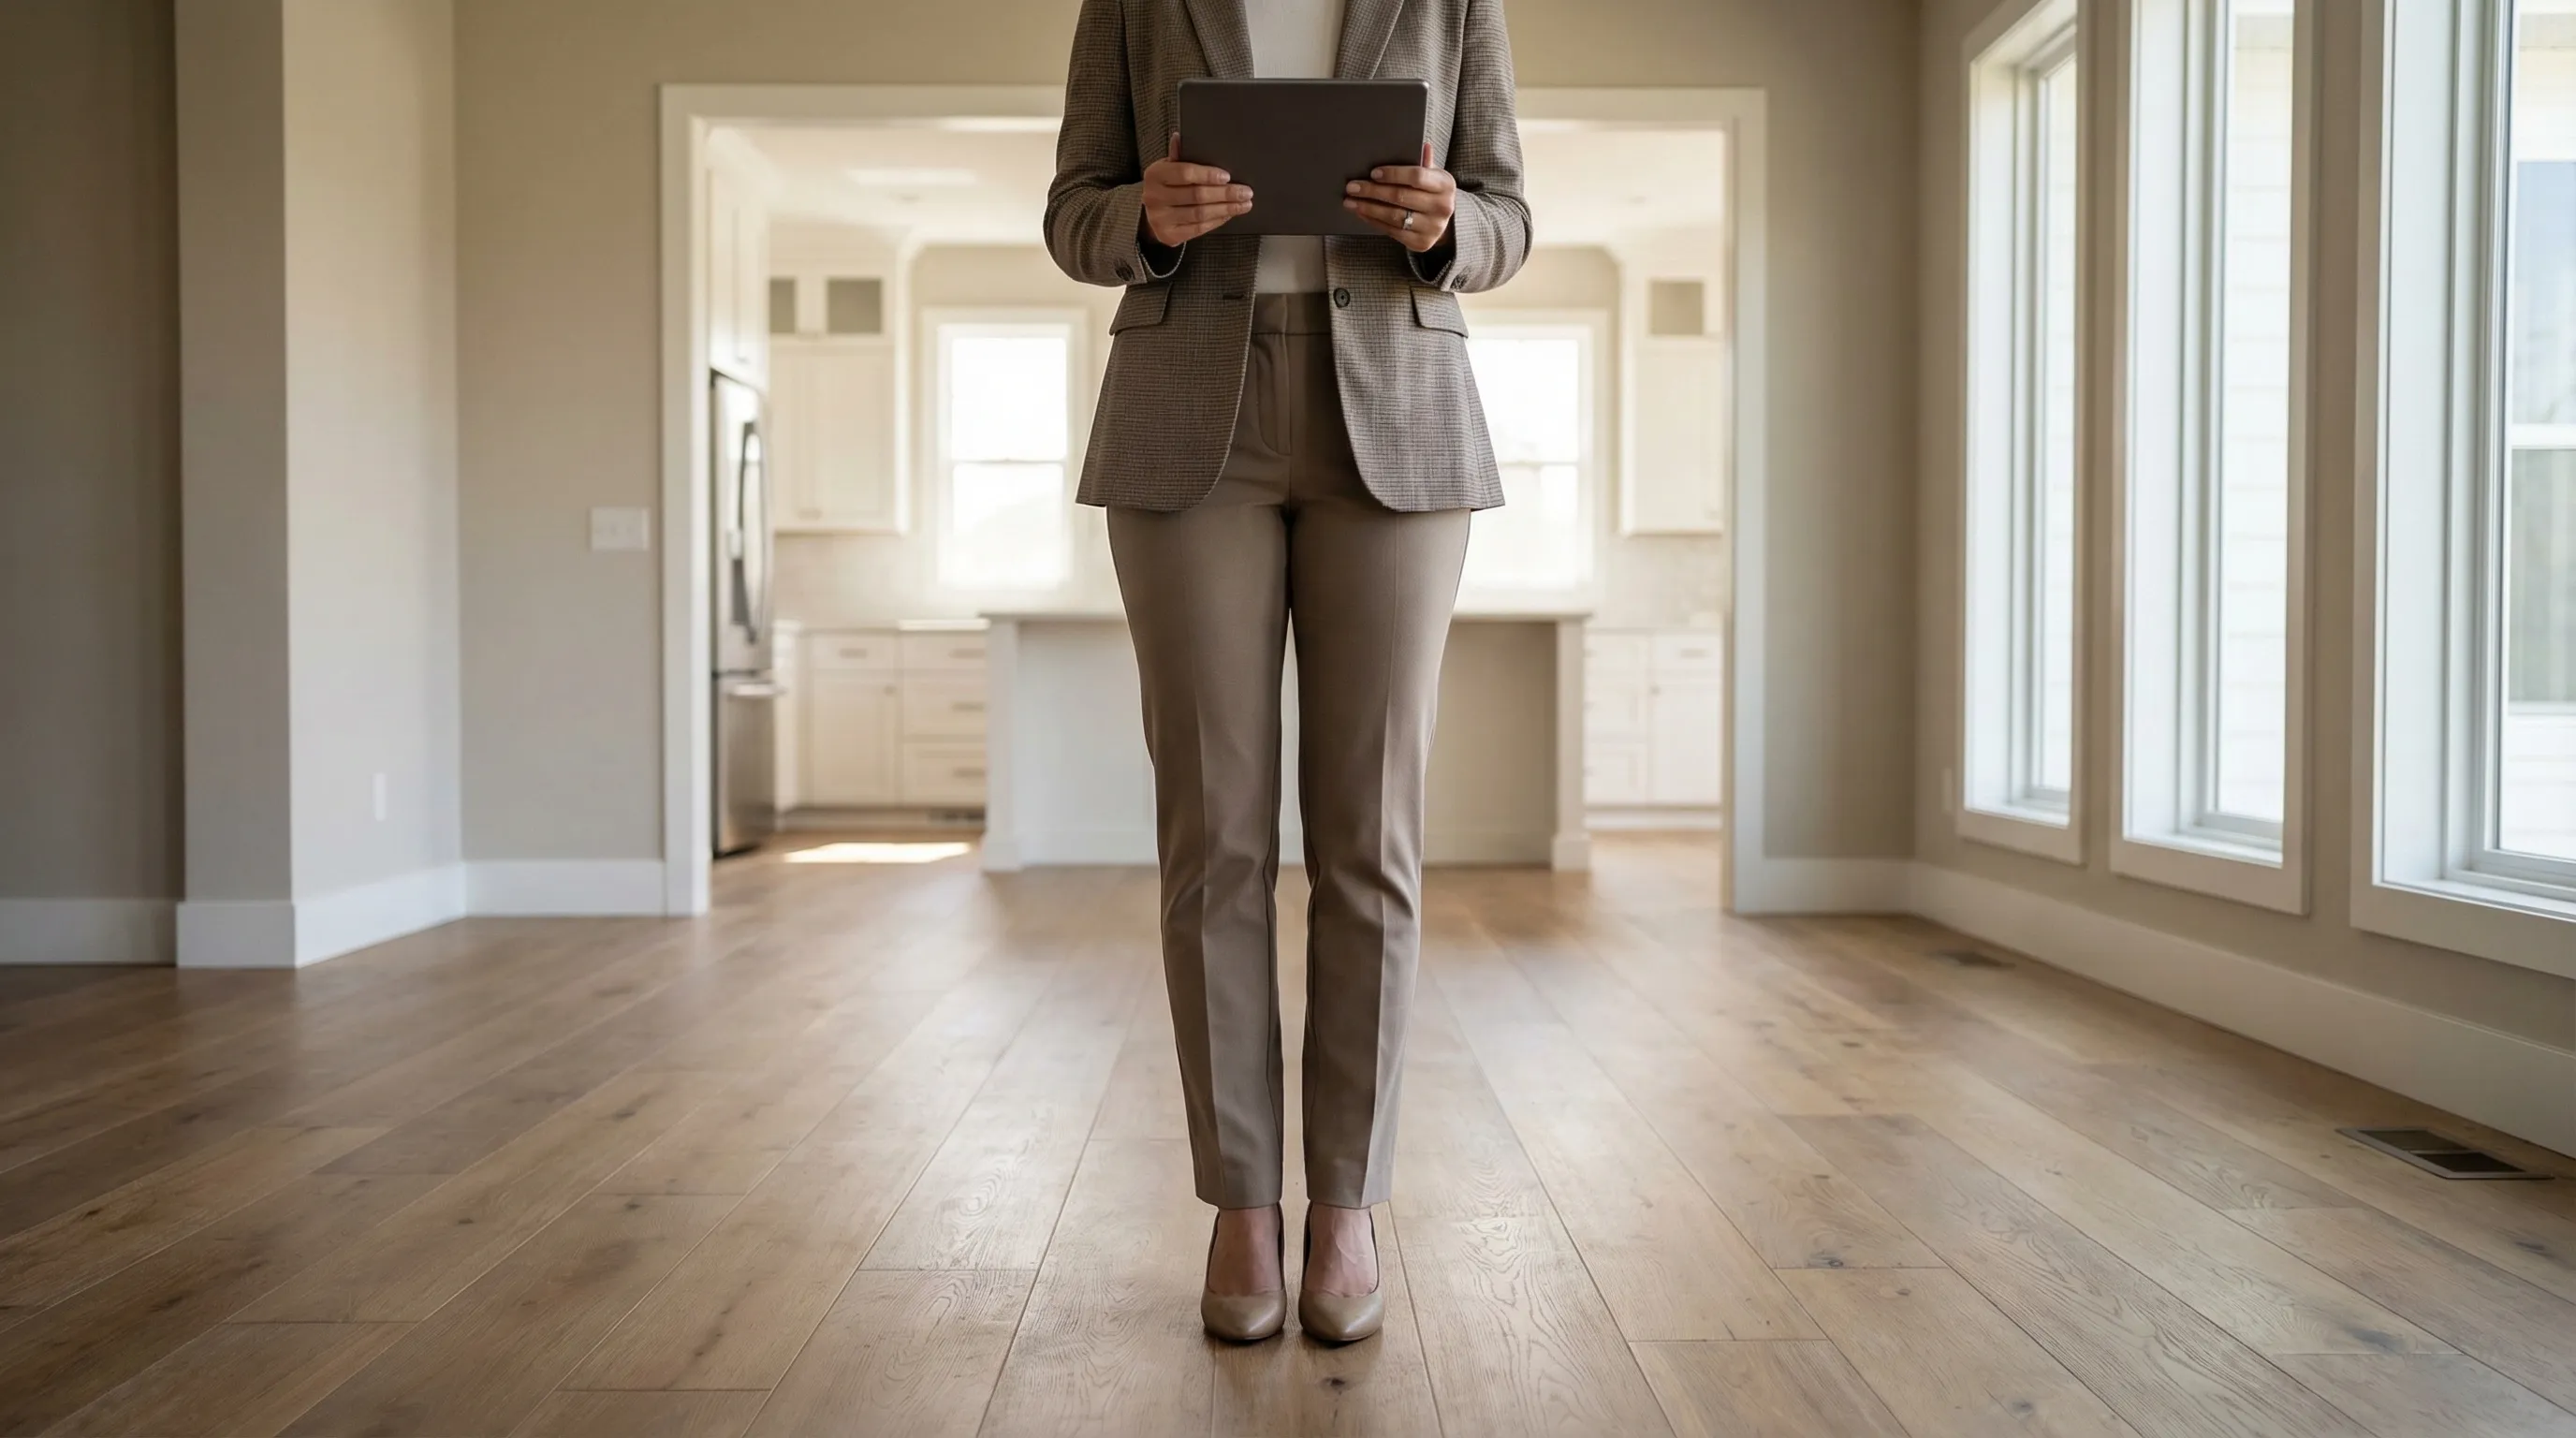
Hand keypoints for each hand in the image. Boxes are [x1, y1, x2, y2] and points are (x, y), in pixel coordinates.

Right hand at [1141, 133, 1251, 247]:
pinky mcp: (1169, 235)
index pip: (1185, 173)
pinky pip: (1199, 229)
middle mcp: (1154, 197)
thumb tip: (1180, 137)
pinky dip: (1217, 220)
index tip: (1228, 176)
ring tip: (1244, 204)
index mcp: (1155, 175)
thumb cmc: (1166, 185)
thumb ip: (1179, 155)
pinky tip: (1229, 214)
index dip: (1208, 175)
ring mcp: (1160, 219)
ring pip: (1200, 214)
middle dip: (1225, 194)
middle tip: (1245, 192)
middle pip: (1196, 195)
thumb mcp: (1169, 167)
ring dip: (1226, 209)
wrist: (1152, 212)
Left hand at [1342, 142, 1455, 253]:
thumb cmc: (1432, 192)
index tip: (1373, 173)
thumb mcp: (1433, 175)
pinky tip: (1361, 212)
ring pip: (1394, 216)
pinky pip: (1392, 231)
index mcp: (1445, 185)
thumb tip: (1422, 145)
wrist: (1443, 222)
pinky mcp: (1421, 243)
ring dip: (1368, 208)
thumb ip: (1424, 163)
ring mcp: (1432, 227)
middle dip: (1372, 191)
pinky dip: (1374, 221)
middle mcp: (1442, 207)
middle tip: (1352, 187)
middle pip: (1401, 197)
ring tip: (1350, 201)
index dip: (1393, 174)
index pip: (1416, 176)